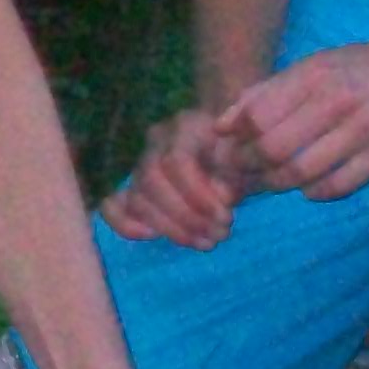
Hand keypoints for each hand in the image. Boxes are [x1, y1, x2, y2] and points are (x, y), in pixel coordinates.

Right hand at [100, 106, 243, 246]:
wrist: (237, 152)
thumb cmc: (246, 154)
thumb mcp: (254, 156)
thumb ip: (243, 168)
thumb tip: (223, 195)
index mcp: (187, 126)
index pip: (176, 161)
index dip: (197, 195)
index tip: (225, 217)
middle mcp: (157, 140)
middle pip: (151, 180)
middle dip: (186, 216)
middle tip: (217, 235)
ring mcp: (142, 163)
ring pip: (137, 197)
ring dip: (170, 228)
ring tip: (205, 242)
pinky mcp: (135, 187)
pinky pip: (114, 205)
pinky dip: (125, 224)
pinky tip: (151, 236)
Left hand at [218, 36, 368, 202]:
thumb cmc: (358, 69)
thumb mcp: (311, 67)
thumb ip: (264, 93)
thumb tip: (220, 127)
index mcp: (315, 74)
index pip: (258, 116)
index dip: (235, 143)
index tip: (227, 154)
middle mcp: (337, 100)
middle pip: (274, 149)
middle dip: (249, 169)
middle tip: (243, 177)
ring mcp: (363, 130)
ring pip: (302, 173)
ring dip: (277, 185)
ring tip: (270, 183)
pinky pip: (336, 187)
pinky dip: (314, 192)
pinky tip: (308, 186)